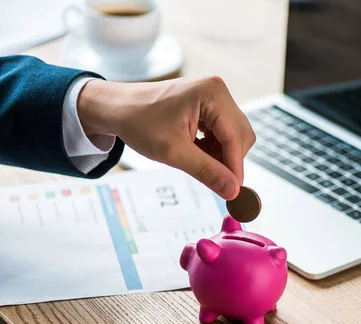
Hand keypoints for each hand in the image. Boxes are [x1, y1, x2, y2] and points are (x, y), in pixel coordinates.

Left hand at [77, 77, 255, 199]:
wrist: (118, 108)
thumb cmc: (139, 122)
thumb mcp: (171, 152)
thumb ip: (205, 171)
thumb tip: (232, 190)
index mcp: (212, 94)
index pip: (235, 137)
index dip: (235, 167)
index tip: (234, 193)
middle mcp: (218, 91)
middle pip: (241, 136)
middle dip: (228, 160)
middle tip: (210, 178)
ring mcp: (215, 97)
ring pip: (235, 137)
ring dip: (221, 156)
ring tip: (194, 160)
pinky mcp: (211, 105)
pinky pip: (225, 133)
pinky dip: (215, 149)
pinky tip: (195, 152)